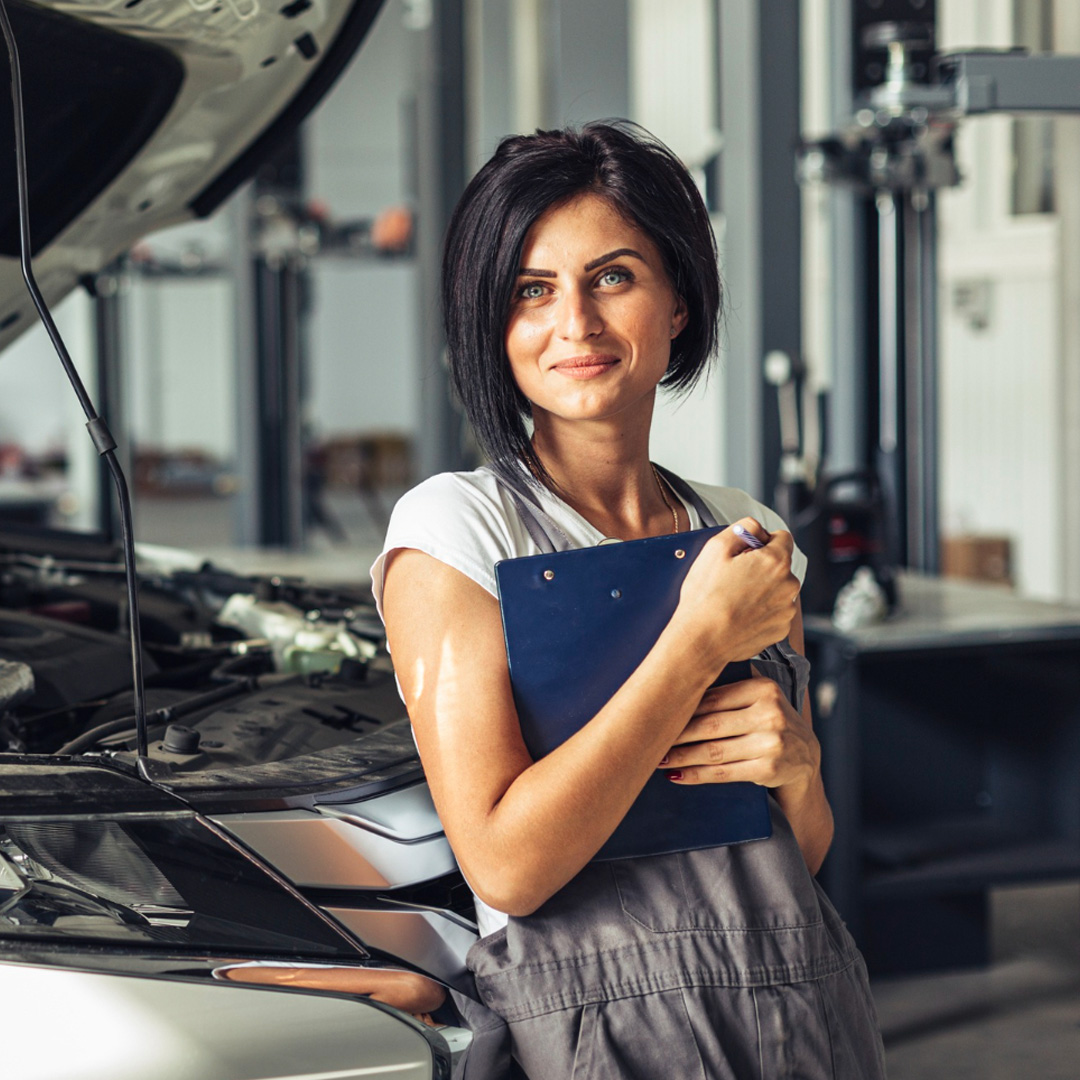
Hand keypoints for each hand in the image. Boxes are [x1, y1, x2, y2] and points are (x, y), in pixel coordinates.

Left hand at [657, 676, 819, 790]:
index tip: (657, 715)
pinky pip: (723, 772)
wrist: (806, 756)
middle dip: (676, 735)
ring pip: (713, 751)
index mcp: (764, 688)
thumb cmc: (769, 722)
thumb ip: (728, 693)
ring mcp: (772, 742)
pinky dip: (696, 775)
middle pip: (710, 725)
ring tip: (658, 759)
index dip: (682, 709)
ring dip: (681, 757)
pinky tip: (678, 775)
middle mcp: (770, 713)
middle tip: (650, 740)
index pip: (713, 698)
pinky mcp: (769, 768)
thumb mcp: (759, 700)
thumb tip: (673, 690)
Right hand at [673, 517, 800, 666]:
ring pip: (778, 589)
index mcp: (776, 561)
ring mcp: (787, 610)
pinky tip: (741, 615)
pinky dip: (762, 611)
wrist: (702, 640)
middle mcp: (789, 585)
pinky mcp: (781, 630)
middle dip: (762, 567)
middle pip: (780, 565)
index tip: (746, 552)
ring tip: (735, 599)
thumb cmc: (705, 596)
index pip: (783, 538)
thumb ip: (742, 528)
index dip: (762, 541)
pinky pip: (775, 612)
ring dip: (763, 590)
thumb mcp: (715, 548)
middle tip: (734, 578)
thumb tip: (756, 528)